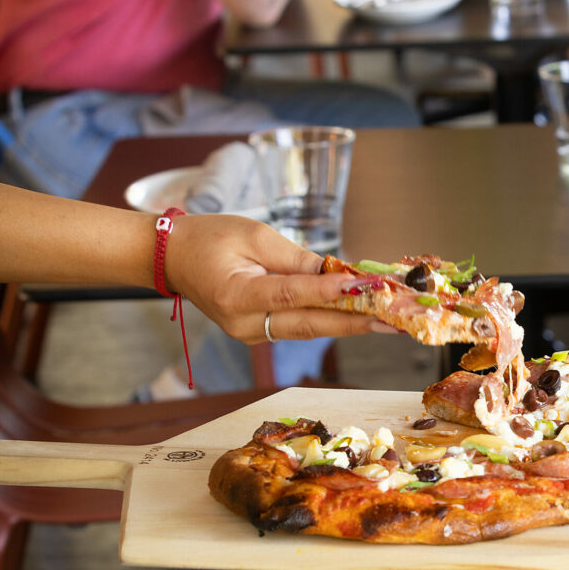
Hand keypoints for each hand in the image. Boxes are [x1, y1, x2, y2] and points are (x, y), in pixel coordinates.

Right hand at [164, 215, 395, 345]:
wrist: (175, 258)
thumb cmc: (211, 238)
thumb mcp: (254, 235)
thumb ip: (295, 259)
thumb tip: (337, 274)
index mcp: (236, 296)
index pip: (292, 294)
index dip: (330, 292)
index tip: (365, 287)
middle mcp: (243, 324)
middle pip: (308, 324)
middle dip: (354, 321)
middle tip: (392, 319)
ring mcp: (251, 334)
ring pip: (308, 329)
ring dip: (349, 323)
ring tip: (387, 321)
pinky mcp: (259, 333)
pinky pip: (299, 326)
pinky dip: (329, 319)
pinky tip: (360, 313)